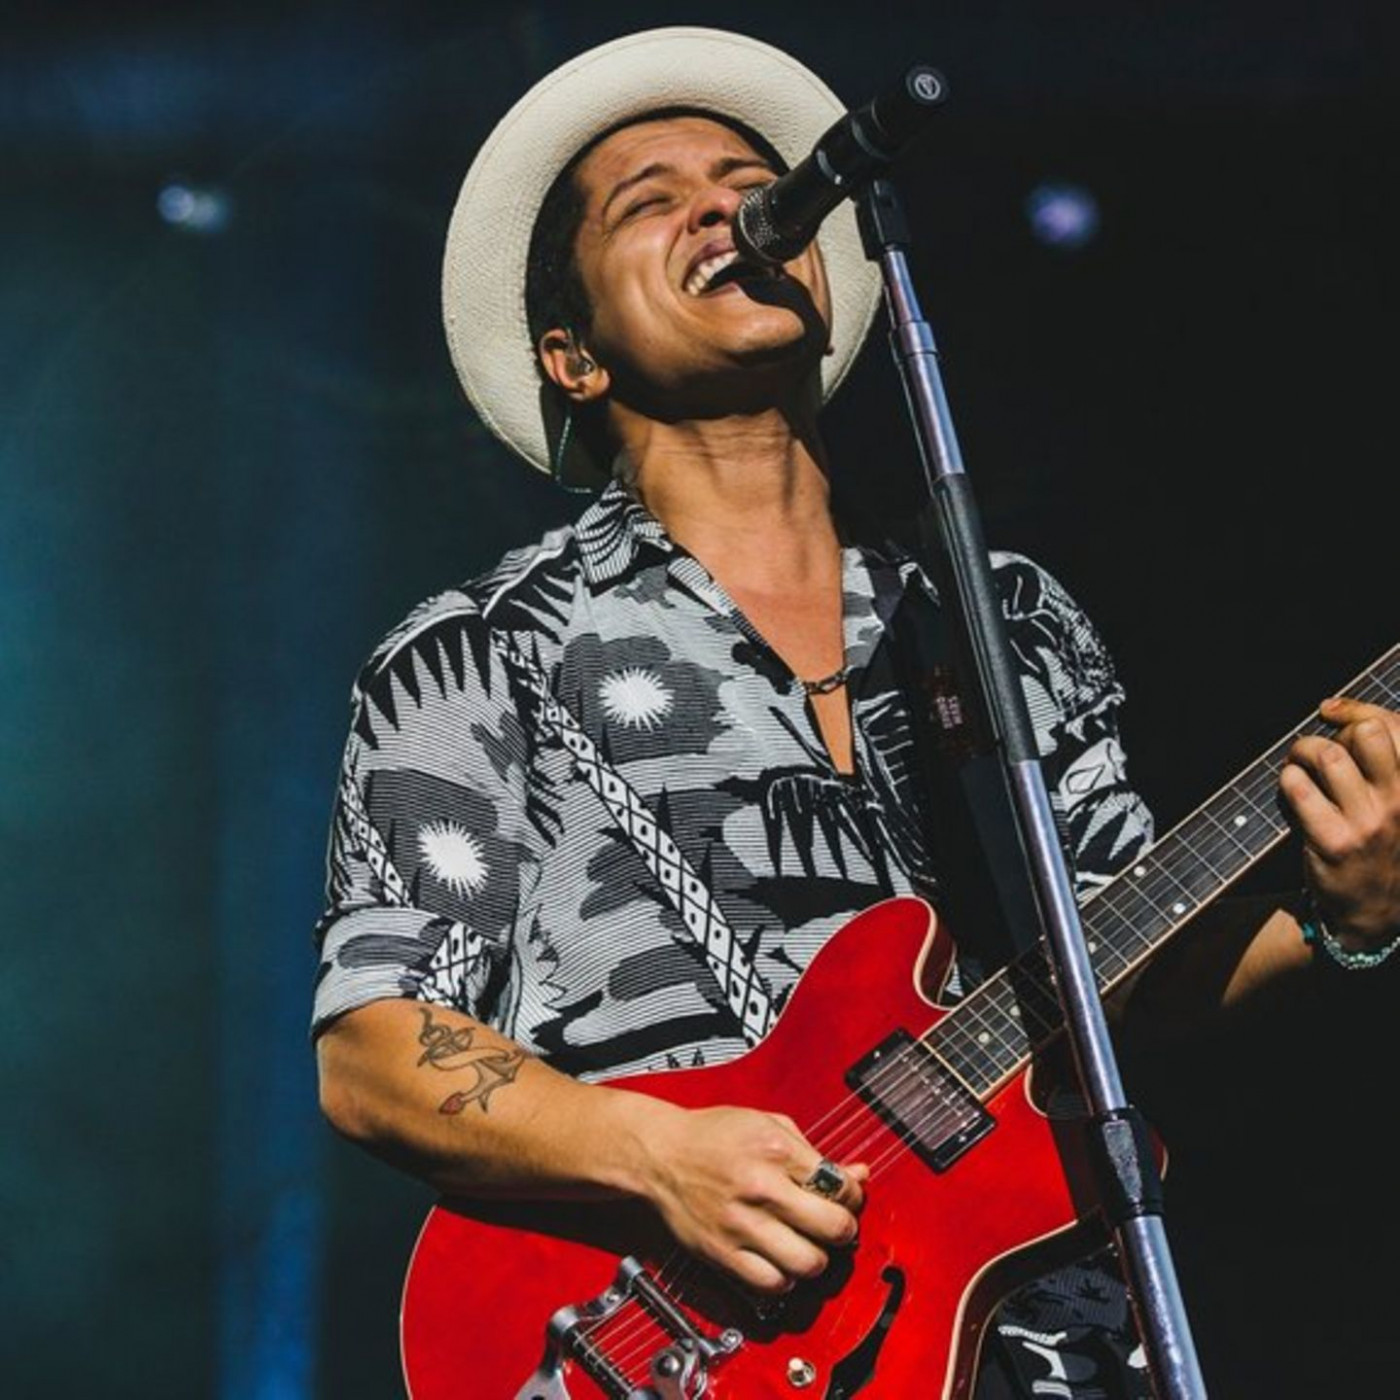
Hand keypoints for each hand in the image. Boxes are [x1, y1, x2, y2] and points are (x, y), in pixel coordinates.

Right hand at [637, 1102, 866, 1294]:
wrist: (659, 1153)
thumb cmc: (713, 1135)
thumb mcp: (767, 1124)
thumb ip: (814, 1152)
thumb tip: (857, 1174)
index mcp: (774, 1149)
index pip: (839, 1186)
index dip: (853, 1195)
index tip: (846, 1198)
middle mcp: (760, 1187)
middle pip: (832, 1227)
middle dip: (845, 1229)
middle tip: (836, 1225)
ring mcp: (741, 1224)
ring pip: (808, 1262)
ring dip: (818, 1258)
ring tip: (809, 1244)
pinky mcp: (722, 1252)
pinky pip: (772, 1283)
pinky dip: (786, 1278)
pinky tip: (781, 1260)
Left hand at [1281, 696, 1399, 948]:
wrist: (1378, 911)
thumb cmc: (1383, 842)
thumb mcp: (1396, 800)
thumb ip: (1379, 756)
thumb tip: (1331, 706)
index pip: (1393, 725)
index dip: (1355, 710)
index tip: (1330, 712)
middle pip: (1366, 734)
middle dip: (1333, 733)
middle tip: (1316, 750)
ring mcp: (1371, 823)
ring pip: (1328, 757)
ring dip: (1301, 753)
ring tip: (1297, 766)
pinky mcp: (1336, 842)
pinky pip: (1298, 789)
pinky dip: (1287, 781)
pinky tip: (1291, 792)